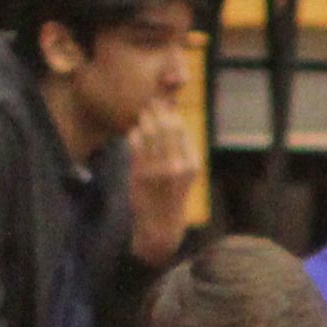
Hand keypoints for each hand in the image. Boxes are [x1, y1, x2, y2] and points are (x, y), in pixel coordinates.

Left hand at [126, 104, 204, 262]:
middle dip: (158, 112)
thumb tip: (175, 121)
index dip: (172, 113)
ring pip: (151, 134)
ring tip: (143, 115)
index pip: (181, 129)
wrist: (161, 223)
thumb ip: (182, 150)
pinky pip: (137, 146)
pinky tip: (135, 131)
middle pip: (166, 128)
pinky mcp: (141, 174)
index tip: (165, 104)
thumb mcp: (186, 174)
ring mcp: (158, 170)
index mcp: (191, 163)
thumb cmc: (172, 195)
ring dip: (145, 120)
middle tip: (151, 102)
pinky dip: (135, 135)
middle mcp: (177, 165)